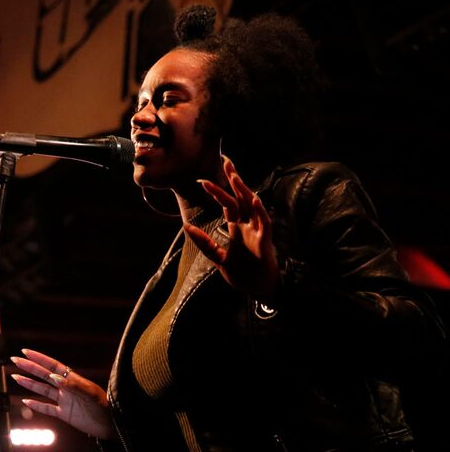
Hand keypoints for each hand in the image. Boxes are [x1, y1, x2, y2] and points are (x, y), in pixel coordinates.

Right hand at [10, 349, 113, 439]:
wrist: (112, 425)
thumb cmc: (105, 407)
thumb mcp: (91, 395)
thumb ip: (73, 386)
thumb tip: (54, 377)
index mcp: (73, 379)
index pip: (52, 365)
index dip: (38, 358)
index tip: (25, 352)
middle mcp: (66, 388)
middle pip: (44, 375)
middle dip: (29, 367)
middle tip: (14, 360)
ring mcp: (65, 401)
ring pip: (42, 390)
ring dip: (29, 383)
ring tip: (15, 377)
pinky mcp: (65, 414)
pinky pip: (47, 408)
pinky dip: (36, 405)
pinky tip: (25, 400)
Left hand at [186, 155, 278, 299]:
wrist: (259, 290)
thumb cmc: (242, 274)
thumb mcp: (219, 258)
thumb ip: (205, 243)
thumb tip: (187, 227)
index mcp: (237, 228)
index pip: (227, 203)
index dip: (217, 190)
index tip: (203, 179)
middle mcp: (248, 226)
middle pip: (240, 198)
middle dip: (233, 180)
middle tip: (225, 160)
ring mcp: (257, 232)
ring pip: (252, 206)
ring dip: (244, 191)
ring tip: (234, 176)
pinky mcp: (265, 241)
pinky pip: (264, 223)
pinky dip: (260, 212)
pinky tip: (254, 200)